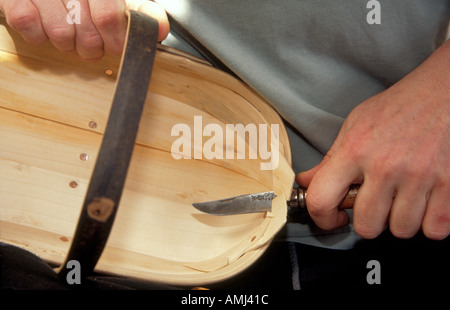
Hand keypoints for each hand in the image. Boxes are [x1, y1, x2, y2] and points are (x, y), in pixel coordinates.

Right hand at [0, 0, 169, 60]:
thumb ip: (139, 10)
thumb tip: (160, 28)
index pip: (110, 18)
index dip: (115, 40)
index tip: (115, 46)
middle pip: (86, 34)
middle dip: (92, 47)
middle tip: (91, 42)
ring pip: (60, 35)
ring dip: (67, 43)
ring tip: (69, 33)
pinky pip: (28, 26)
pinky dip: (38, 34)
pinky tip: (45, 26)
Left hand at [297, 40, 449, 239]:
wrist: (443, 91)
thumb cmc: (398, 108)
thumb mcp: (355, 126)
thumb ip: (330, 159)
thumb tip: (307, 181)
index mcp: (354, 150)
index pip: (321, 200)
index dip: (323, 218)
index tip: (334, 217)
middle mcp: (385, 166)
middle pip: (367, 227)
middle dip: (369, 221)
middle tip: (375, 204)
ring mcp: (419, 176)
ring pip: (401, 231)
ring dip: (400, 221)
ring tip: (402, 199)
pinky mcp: (449, 184)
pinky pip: (435, 229)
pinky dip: (430, 222)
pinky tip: (425, 203)